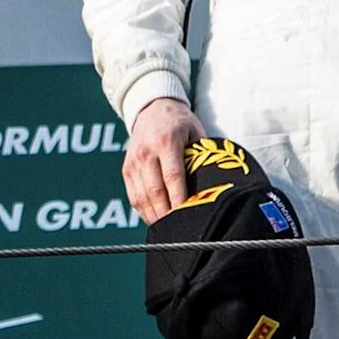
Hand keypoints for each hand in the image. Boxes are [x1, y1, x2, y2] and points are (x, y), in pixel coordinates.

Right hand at [121, 98, 207, 221]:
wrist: (151, 108)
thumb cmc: (180, 123)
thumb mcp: (196, 133)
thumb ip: (201, 157)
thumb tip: (212, 186)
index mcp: (166, 142)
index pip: (173, 177)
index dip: (180, 200)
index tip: (189, 215)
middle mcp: (146, 152)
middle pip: (155, 191)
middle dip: (167, 214)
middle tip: (180, 230)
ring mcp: (133, 161)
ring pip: (141, 197)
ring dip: (154, 216)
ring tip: (168, 230)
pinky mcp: (126, 168)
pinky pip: (133, 195)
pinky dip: (143, 210)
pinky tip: (155, 219)